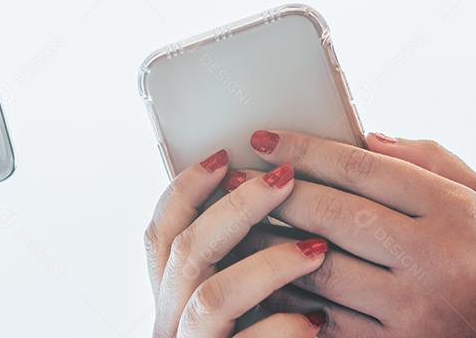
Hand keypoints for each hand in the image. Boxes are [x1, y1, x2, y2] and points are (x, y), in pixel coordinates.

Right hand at [144, 150, 327, 337]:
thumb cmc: (263, 337)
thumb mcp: (244, 300)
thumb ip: (244, 257)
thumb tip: (274, 192)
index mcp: (172, 297)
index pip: (160, 234)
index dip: (186, 190)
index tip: (223, 156)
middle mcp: (171, 321)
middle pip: (185, 251)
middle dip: (237, 207)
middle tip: (284, 179)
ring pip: (213, 295)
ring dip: (268, 265)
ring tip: (316, 249)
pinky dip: (282, 326)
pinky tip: (316, 317)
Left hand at [232, 131, 475, 336]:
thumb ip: (428, 159)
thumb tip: (364, 134)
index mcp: (449, 209)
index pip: (360, 168)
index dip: (304, 150)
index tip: (263, 138)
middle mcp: (427, 259)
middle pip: (331, 216)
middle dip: (274, 192)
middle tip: (234, 177)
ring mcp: (409, 311)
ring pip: (319, 272)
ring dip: (269, 245)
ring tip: (235, 224)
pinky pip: (327, 322)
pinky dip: (291, 299)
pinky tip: (262, 279)